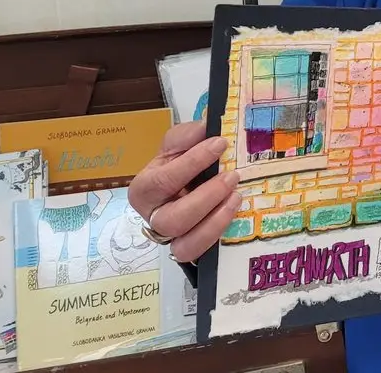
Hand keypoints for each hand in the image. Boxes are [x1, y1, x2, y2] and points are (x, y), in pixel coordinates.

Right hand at [127, 120, 240, 263]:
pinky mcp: (187, 247)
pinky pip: (197, 252)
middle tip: (232, 176)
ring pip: (185, 243)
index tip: (220, 143)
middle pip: (173, 219)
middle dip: (206, 198)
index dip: (193, 162)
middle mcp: (153, 216)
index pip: (163, 180)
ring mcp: (170, 236)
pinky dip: (216, 234)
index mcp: (144, 189)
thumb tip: (205, 127)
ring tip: (236, 195)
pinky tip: (231, 210)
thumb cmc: (177, 165)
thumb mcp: (177, 145)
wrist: (182, 184)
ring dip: (215, 220)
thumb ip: (187, 136)